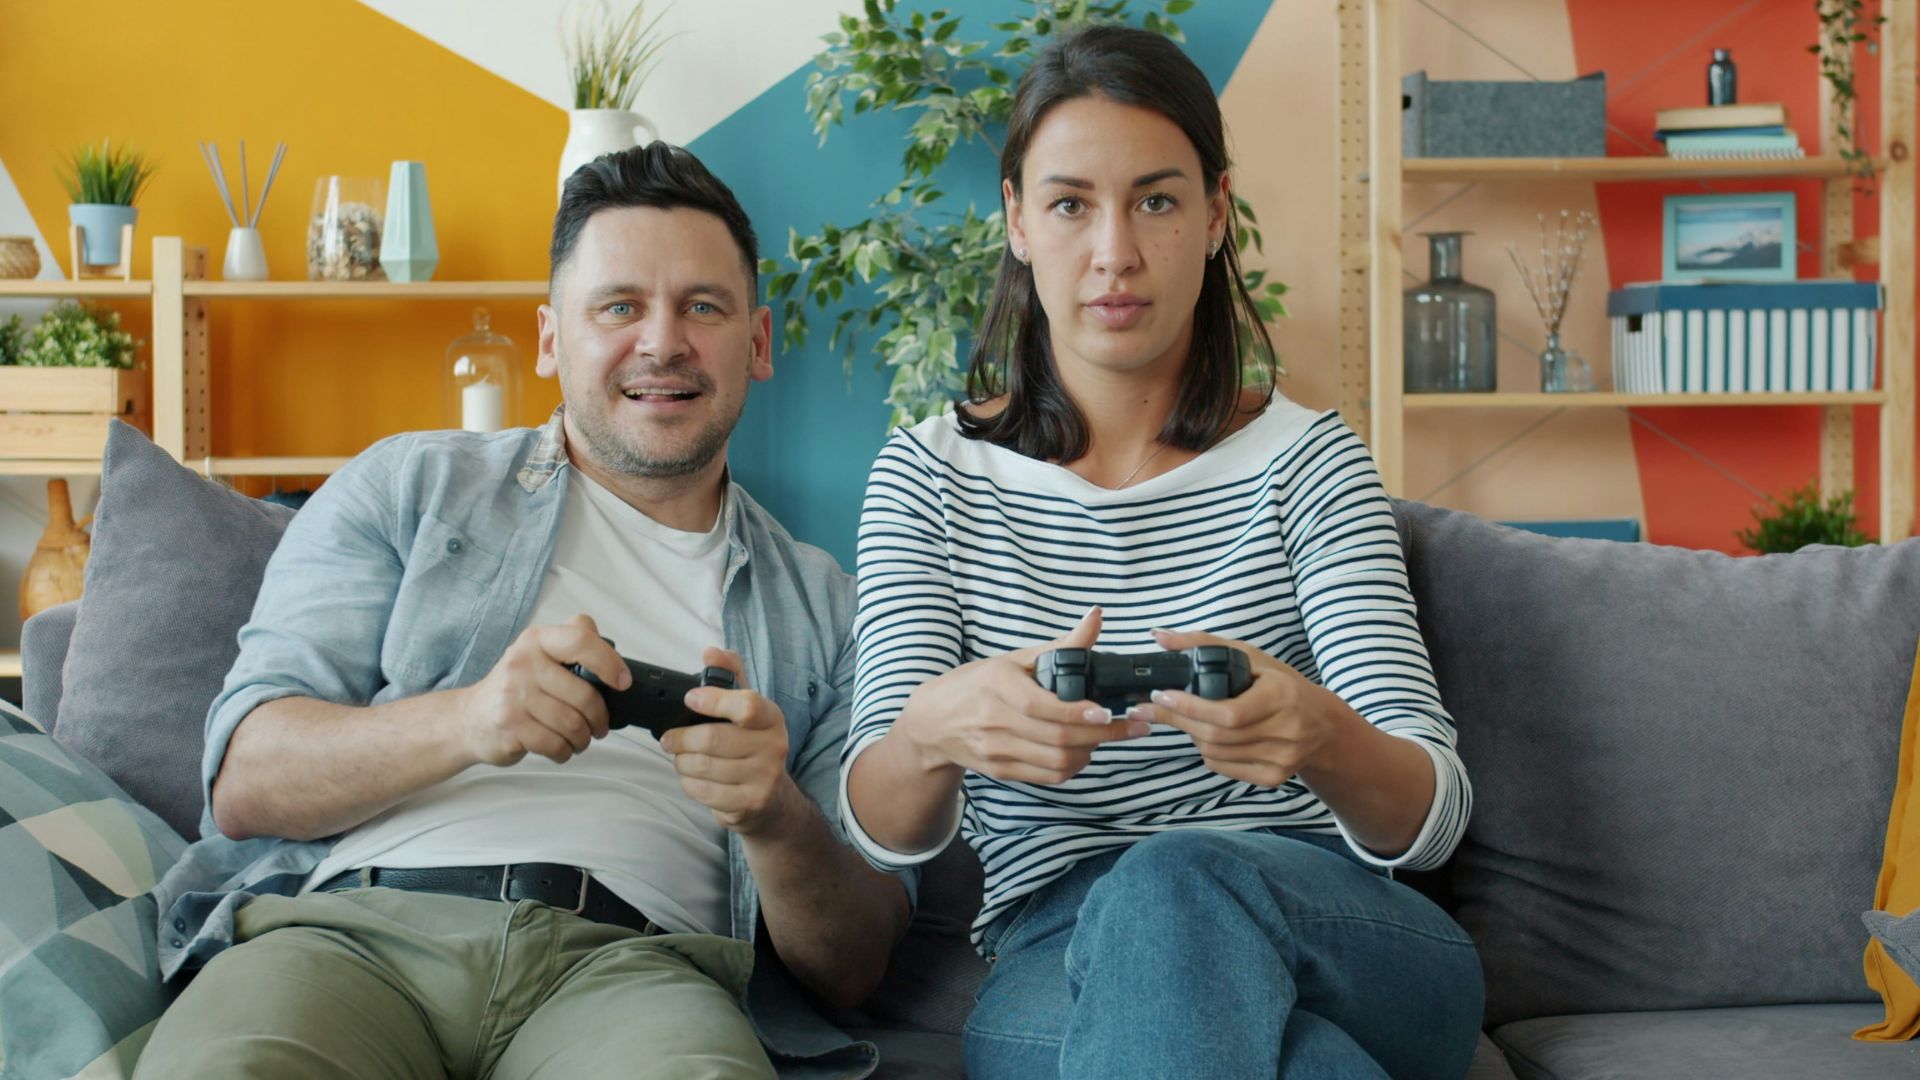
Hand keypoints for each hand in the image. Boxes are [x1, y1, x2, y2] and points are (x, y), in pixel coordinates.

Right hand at [454, 613, 626, 766]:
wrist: (469, 718)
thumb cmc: (515, 687)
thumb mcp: (539, 653)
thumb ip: (573, 642)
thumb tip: (611, 648)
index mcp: (537, 640)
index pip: (581, 640)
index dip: (609, 663)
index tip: (622, 683)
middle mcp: (523, 663)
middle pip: (583, 695)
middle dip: (599, 718)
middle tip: (599, 726)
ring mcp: (513, 695)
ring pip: (572, 724)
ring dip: (583, 738)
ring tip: (580, 739)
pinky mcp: (510, 725)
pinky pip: (554, 744)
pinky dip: (565, 751)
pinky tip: (561, 748)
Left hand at [658, 646, 795, 834]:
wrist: (774, 799)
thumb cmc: (753, 745)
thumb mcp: (747, 708)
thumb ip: (729, 675)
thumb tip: (711, 652)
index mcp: (772, 718)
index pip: (747, 705)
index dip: (714, 701)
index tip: (690, 699)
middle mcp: (774, 747)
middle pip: (714, 740)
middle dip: (681, 739)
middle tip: (669, 739)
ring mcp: (764, 778)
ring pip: (704, 767)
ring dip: (682, 762)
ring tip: (680, 757)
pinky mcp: (749, 804)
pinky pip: (704, 791)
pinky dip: (688, 783)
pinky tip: (691, 777)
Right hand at [895, 607, 1150, 785]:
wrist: (933, 722)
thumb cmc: (977, 685)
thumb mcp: (1014, 659)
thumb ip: (1060, 644)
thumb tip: (1096, 617)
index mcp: (996, 685)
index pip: (1041, 706)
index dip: (1078, 712)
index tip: (1109, 711)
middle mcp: (993, 721)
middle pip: (1057, 738)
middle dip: (1103, 735)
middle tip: (1133, 726)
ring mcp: (996, 750)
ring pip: (1056, 762)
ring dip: (1091, 752)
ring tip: (1108, 735)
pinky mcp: (1001, 771)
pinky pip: (1048, 776)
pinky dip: (1073, 767)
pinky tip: (1084, 751)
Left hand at [1130, 628, 1344, 788]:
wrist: (1322, 724)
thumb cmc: (1281, 685)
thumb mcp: (1250, 656)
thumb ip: (1203, 644)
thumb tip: (1159, 636)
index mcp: (1282, 696)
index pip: (1228, 713)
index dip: (1190, 707)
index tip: (1160, 694)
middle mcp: (1286, 731)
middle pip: (1216, 735)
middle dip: (1177, 719)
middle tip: (1152, 707)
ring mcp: (1281, 759)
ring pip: (1215, 753)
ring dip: (1190, 734)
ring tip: (1185, 717)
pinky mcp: (1273, 777)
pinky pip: (1223, 767)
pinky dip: (1207, 751)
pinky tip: (1207, 735)